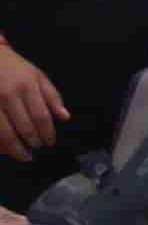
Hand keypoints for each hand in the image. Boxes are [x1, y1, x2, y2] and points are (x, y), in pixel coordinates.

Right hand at [0, 41, 67, 164]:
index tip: (50, 142)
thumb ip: (52, 96)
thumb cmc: (15, 68)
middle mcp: (8, 96)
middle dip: (33, 142)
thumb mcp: (37, 76)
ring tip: (24, 156)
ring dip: (15, 149)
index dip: (47, 133)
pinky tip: (4, 150)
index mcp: (27, 87)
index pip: (41, 116)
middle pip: (24, 127)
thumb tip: (65, 117)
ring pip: (4, 134)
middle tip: (38, 148)